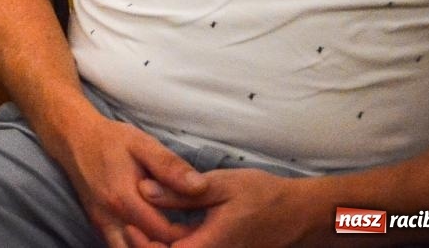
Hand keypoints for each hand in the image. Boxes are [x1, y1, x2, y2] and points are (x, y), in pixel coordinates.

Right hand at [50, 113, 205, 247]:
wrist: (74, 138)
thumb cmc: (111, 139)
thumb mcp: (142, 144)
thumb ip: (170, 166)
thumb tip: (200, 187)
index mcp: (125, 199)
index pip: (164, 234)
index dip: (187, 234)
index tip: (200, 223)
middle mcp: (110, 219)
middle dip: (172, 244)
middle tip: (190, 230)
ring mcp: (102, 225)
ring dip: (152, 247)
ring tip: (171, 235)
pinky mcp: (99, 225)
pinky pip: (119, 247)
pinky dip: (137, 245)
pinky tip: (153, 234)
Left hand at [141, 167, 316, 247]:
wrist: (300, 213)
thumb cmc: (263, 196)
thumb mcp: (220, 186)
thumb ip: (181, 192)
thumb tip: (143, 190)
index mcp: (210, 245)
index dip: (143, 243)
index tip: (128, 223)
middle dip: (149, 245)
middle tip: (129, 225)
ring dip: (161, 244)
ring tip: (142, 224)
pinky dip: (177, 243)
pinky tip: (166, 226)